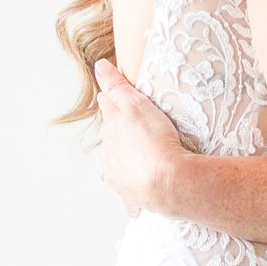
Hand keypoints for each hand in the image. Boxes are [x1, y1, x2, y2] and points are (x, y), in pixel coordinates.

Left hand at [93, 55, 189, 214]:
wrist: (167, 183)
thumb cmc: (154, 141)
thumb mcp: (135, 105)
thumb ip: (116, 86)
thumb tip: (99, 67)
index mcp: (110, 134)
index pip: (110, 114)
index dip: (116, 107)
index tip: (121, 104)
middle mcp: (110, 157)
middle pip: (113, 142)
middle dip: (122, 137)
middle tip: (139, 132)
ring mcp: (120, 179)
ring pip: (120, 168)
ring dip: (127, 164)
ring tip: (143, 160)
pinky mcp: (132, 198)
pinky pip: (131, 198)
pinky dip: (135, 195)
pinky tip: (141, 197)